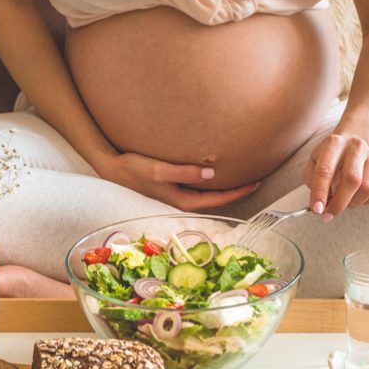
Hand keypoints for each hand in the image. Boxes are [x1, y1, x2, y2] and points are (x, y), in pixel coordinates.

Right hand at [101, 152, 259, 210]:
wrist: (111, 167)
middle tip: (257, 179)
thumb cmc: (134, 168)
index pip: (217, 200)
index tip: (256, 182)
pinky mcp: (172, 188)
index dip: (238, 192)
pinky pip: (198, 189)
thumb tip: (212, 174)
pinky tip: (216, 176)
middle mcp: (181, 201)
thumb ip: (185, 173)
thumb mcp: (159, 170)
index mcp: (182, 200)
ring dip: (224, 188)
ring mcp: (176, 196)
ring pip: (207, 195)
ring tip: (242, 178)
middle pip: (215, 200)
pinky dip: (211, 184)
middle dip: (236, 192)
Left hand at [302, 132, 368, 220]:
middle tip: (328, 215)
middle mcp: (356, 146)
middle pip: (352, 180)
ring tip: (343, 202)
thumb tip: (319, 204)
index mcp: (334, 143)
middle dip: (338, 203)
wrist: (352, 144)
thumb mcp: (314, 163)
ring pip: (367, 189)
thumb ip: (312, 180)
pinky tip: (356, 196)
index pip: (325, 170)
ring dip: (352, 203)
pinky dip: (365, 202)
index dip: (320, 192)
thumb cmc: (330, 159)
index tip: (317, 210)